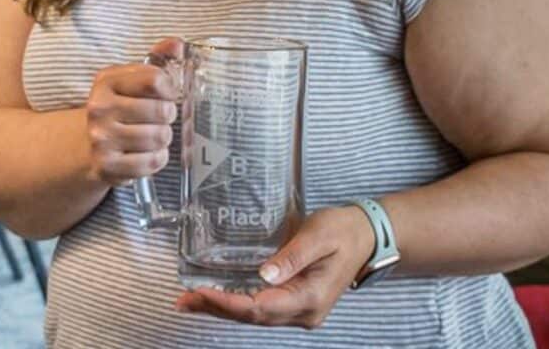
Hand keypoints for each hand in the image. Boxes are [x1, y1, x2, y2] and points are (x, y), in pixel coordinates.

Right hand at [85, 37, 180, 185]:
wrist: (86, 143)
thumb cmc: (118, 106)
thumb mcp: (130, 78)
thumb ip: (157, 57)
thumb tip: (177, 44)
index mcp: (106, 81)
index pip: (154, 79)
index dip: (169, 88)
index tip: (166, 94)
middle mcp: (99, 108)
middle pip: (161, 110)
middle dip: (167, 115)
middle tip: (160, 118)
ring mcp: (101, 139)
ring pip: (159, 137)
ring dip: (163, 138)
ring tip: (154, 135)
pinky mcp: (106, 166)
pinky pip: (151, 162)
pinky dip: (157, 159)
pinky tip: (149, 153)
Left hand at [175, 205, 375, 329]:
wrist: (365, 236)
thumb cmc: (343, 230)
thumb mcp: (319, 235)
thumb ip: (293, 256)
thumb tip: (264, 276)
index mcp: (310, 298)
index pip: (260, 308)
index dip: (227, 303)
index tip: (201, 293)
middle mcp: (304, 313)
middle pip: (252, 317)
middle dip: (216, 308)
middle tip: (183, 300)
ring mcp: (299, 311)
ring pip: (253, 316)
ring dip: (222, 308)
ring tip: (190, 301)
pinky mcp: (294, 303)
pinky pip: (260, 308)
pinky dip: (235, 304)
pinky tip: (216, 298)